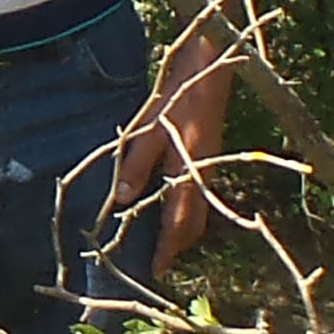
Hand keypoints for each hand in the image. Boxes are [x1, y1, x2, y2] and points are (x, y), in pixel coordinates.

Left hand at [118, 27, 233, 266]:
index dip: (168, 248)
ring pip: (201, 208)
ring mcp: (210, 164)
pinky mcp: (209, 154)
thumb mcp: (149, 128)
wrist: (213, 62)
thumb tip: (121, 201)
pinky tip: (168, 208)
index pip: (180, 221)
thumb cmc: (178, 94)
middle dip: (179, 245)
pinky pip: (200, 192)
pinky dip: (187, 208)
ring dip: (184, 228)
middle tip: (159, 263)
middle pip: (196, 221)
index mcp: (190, 170)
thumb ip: (135, 165)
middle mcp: (204, 173)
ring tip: (162, 243)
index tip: (156, 271)